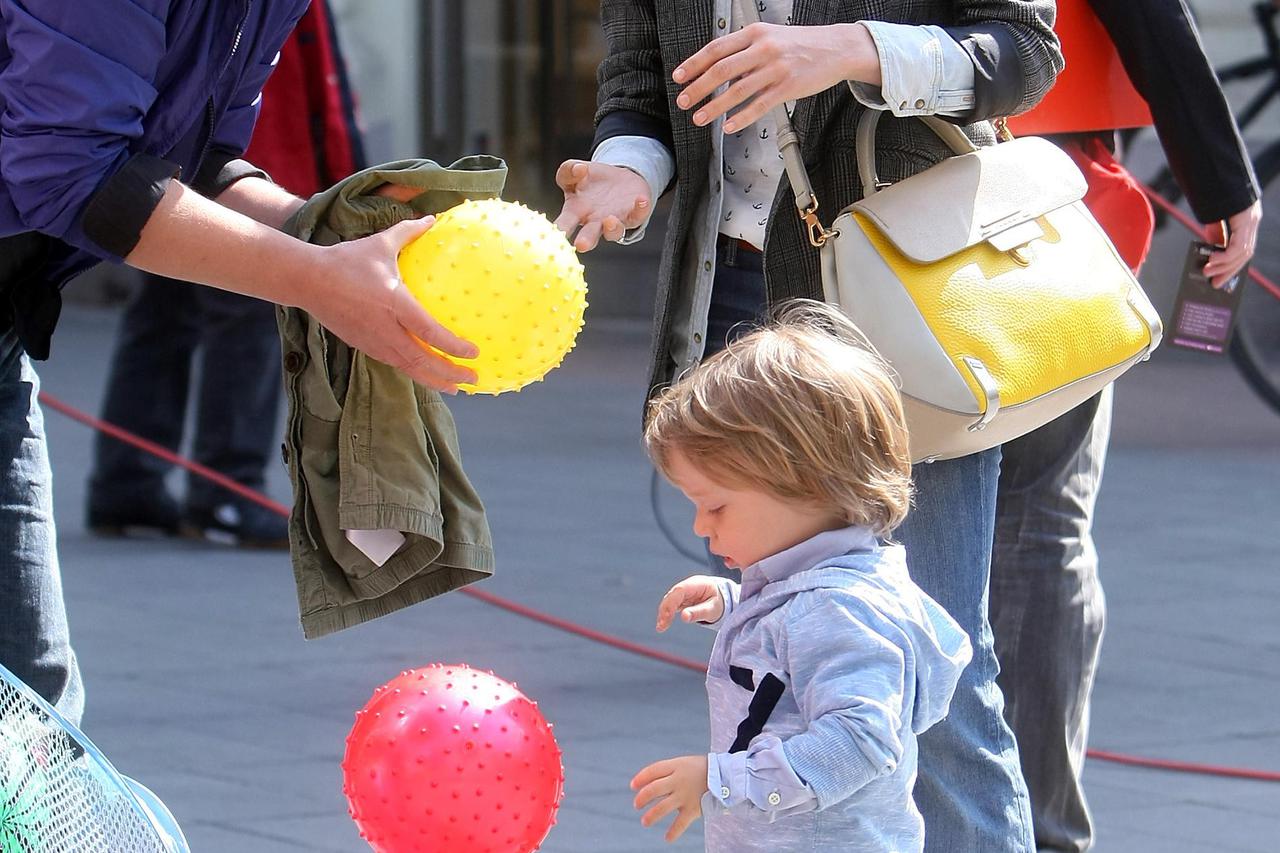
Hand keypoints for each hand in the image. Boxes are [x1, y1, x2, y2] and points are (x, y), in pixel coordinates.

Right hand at [302, 217, 478, 392]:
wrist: (307, 281)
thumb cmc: (345, 260)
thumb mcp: (380, 244)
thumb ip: (408, 232)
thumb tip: (432, 218)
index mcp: (394, 303)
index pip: (429, 332)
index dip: (453, 346)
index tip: (474, 353)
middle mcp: (385, 328)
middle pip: (423, 361)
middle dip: (450, 374)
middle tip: (473, 380)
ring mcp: (373, 341)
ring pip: (408, 368)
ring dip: (434, 379)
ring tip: (455, 387)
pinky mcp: (364, 346)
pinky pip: (395, 364)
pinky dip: (414, 371)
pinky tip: (427, 374)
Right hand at [554, 160, 651, 250]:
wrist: (618, 178)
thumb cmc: (591, 180)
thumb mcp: (574, 172)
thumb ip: (568, 170)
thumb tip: (579, 169)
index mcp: (575, 212)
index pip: (564, 224)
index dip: (559, 231)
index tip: (555, 233)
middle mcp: (594, 222)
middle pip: (589, 236)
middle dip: (586, 241)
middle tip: (581, 245)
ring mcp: (614, 221)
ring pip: (614, 232)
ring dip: (612, 228)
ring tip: (609, 221)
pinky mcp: (633, 215)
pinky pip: (638, 215)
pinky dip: (640, 209)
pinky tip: (641, 200)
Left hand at [631, 755, 707, 841]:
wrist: (726, 776)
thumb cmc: (702, 770)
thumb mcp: (684, 764)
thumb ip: (668, 771)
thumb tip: (648, 784)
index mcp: (676, 766)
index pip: (653, 770)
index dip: (640, 778)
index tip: (632, 786)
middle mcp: (679, 780)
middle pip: (653, 789)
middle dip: (642, 798)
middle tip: (636, 805)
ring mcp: (685, 795)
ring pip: (662, 807)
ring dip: (651, 816)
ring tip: (645, 822)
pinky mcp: (693, 809)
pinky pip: (680, 823)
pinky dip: (673, 832)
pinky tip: (667, 838)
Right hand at [656, 576, 724, 630]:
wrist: (721, 596)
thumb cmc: (719, 601)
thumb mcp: (712, 609)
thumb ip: (699, 613)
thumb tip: (684, 617)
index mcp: (696, 584)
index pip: (679, 591)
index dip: (671, 603)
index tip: (667, 617)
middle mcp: (687, 586)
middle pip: (671, 595)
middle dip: (664, 610)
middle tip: (661, 626)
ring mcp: (683, 592)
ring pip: (669, 600)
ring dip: (663, 613)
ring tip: (661, 628)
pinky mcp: (680, 599)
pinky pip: (671, 605)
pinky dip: (666, 614)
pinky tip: (663, 624)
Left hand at [673, 22, 879, 132]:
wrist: (837, 47)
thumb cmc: (802, 43)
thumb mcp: (770, 37)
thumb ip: (745, 51)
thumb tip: (720, 69)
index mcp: (755, 33)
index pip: (716, 49)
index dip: (694, 64)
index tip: (679, 77)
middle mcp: (763, 49)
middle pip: (721, 70)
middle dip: (698, 88)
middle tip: (684, 101)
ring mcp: (776, 69)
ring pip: (737, 91)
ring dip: (715, 107)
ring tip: (700, 117)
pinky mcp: (788, 87)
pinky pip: (759, 105)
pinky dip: (742, 117)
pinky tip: (730, 126)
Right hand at [1203, 200, 1261, 288]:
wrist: (1220, 174)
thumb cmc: (1216, 194)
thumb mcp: (1214, 220)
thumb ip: (1215, 233)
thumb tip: (1212, 249)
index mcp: (1247, 223)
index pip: (1243, 250)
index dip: (1233, 267)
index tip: (1221, 279)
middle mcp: (1252, 223)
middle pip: (1244, 255)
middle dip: (1228, 271)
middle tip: (1215, 283)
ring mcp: (1252, 221)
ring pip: (1242, 253)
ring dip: (1224, 266)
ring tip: (1207, 272)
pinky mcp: (1247, 220)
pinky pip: (1238, 246)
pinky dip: (1225, 256)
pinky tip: (1212, 260)